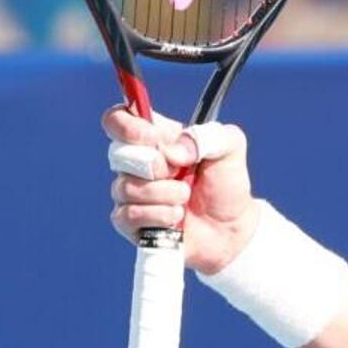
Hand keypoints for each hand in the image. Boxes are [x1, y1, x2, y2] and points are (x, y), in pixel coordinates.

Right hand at [103, 108, 261, 275]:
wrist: (230, 228)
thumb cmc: (225, 184)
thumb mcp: (230, 147)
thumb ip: (207, 135)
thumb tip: (170, 152)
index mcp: (155, 137)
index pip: (117, 119)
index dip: (127, 125)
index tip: (154, 138)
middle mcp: (137, 163)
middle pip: (118, 154)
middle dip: (153, 164)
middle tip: (179, 172)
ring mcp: (131, 193)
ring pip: (125, 188)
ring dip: (162, 193)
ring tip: (184, 197)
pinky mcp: (130, 222)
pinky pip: (127, 215)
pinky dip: (157, 215)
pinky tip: (175, 216)